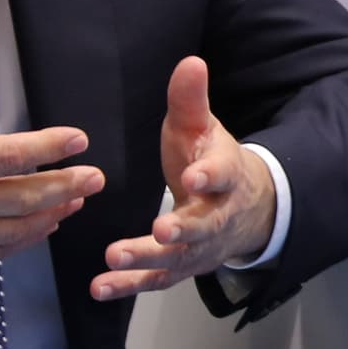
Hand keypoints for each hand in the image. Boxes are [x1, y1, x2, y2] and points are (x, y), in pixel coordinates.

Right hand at [0, 26, 104, 274]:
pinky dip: (20, 241)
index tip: (79, 141)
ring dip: (49, 216)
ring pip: (14, 231)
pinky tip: (36, 230)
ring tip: (74, 203)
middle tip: (96, 179)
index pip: (10, 156)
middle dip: (66, 187)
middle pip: (25, 198)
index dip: (50, 147)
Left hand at [94, 57, 279, 301]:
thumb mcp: (203, 129)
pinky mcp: (180, 266)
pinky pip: (156, 279)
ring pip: (177, 257)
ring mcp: (199, 247)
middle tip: (161, 230)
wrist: (247, 211)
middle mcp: (217, 216)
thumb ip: (191, 100)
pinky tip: (100, 287)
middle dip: (183, 228)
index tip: (193, 178)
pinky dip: (129, 285)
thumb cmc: (211, 162)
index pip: (222, 175)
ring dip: (146, 259)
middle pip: (204, 225)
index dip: (208, 176)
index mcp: (225, 176)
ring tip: (114, 259)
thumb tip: (190, 61)